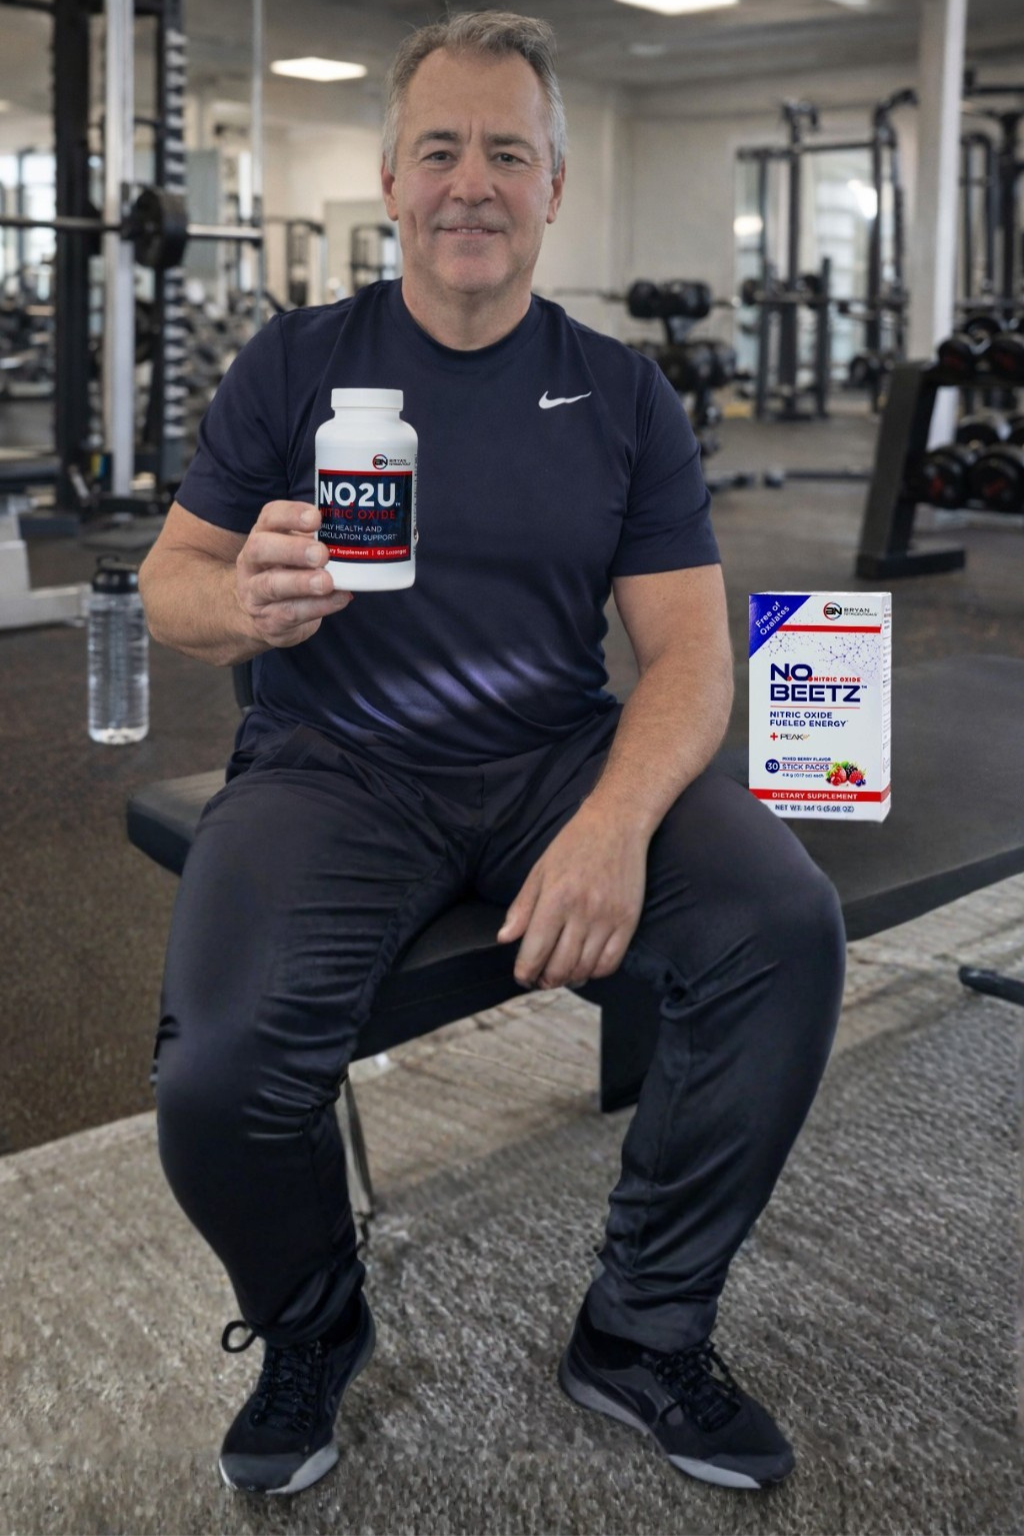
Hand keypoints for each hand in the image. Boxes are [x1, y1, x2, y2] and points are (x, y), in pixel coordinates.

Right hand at [235, 500, 353, 647]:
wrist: (263, 617)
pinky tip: (337, 600)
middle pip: (260, 548)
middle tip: (321, 554)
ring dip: (302, 583)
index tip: (316, 518)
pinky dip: (317, 607)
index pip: (269, 517)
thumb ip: (318, 541)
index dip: (291, 514)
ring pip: (272, 585)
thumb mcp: (296, 551)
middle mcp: (252, 563)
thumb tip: (357, 535)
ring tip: (327, 582)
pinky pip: (289, 613)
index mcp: (263, 536)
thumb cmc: (288, 574)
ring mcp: (255, 593)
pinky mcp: (267, 621)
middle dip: (293, 549)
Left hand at [496, 804, 648, 989]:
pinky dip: (596, 972)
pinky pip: (611, 962)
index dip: (525, 971)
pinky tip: (586, 967)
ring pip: (585, 968)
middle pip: (560, 966)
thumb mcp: (540, 870)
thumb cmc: (573, 844)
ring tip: (561, 975)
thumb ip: (522, 907)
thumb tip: (505, 938)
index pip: (536, 951)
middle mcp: (583, 912)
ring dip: (569, 979)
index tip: (522, 976)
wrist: (616, 824)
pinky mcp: (629, 921)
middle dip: (546, 980)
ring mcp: (608, 918)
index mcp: (556, 898)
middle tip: (540, 980)